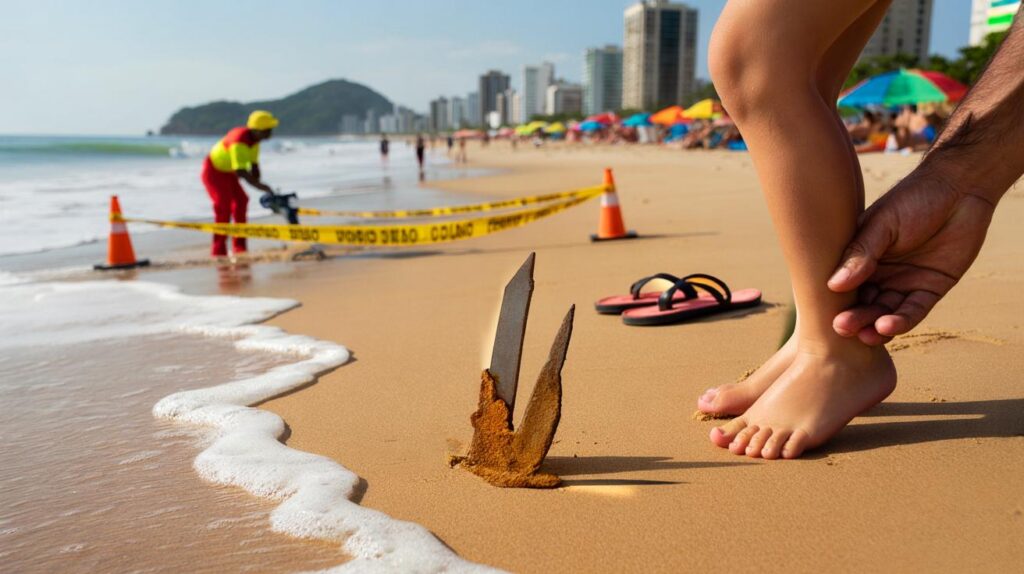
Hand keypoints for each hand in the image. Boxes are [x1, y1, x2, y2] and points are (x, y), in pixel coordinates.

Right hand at [828, 169, 995, 343]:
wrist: (960, 188)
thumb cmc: (914, 198)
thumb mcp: (882, 224)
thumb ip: (861, 254)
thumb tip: (833, 284)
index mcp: (862, 256)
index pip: (844, 284)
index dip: (835, 300)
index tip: (824, 312)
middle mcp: (881, 273)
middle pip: (864, 303)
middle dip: (854, 318)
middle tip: (842, 327)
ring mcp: (905, 282)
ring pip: (886, 312)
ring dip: (875, 326)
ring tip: (867, 334)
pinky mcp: (931, 289)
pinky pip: (914, 310)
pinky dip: (902, 321)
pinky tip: (888, 326)